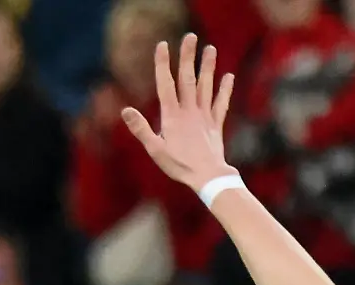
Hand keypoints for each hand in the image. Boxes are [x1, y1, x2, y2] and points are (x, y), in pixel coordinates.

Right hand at [122, 36, 235, 192]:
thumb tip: (125, 110)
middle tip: (190, 36)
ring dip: (208, 67)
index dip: (163, 64)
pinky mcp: (215, 125)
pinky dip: (225, 90)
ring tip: (211, 48)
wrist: (208, 178)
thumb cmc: (180, 166)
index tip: (163, 45)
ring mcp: (204, 116)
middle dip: (188, 57)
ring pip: (206, 87)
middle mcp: (189, 111)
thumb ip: (141, 129)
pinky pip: (221, 104)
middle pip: (187, 78)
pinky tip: (229, 76)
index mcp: (172, 116)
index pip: (165, 84)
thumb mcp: (155, 150)